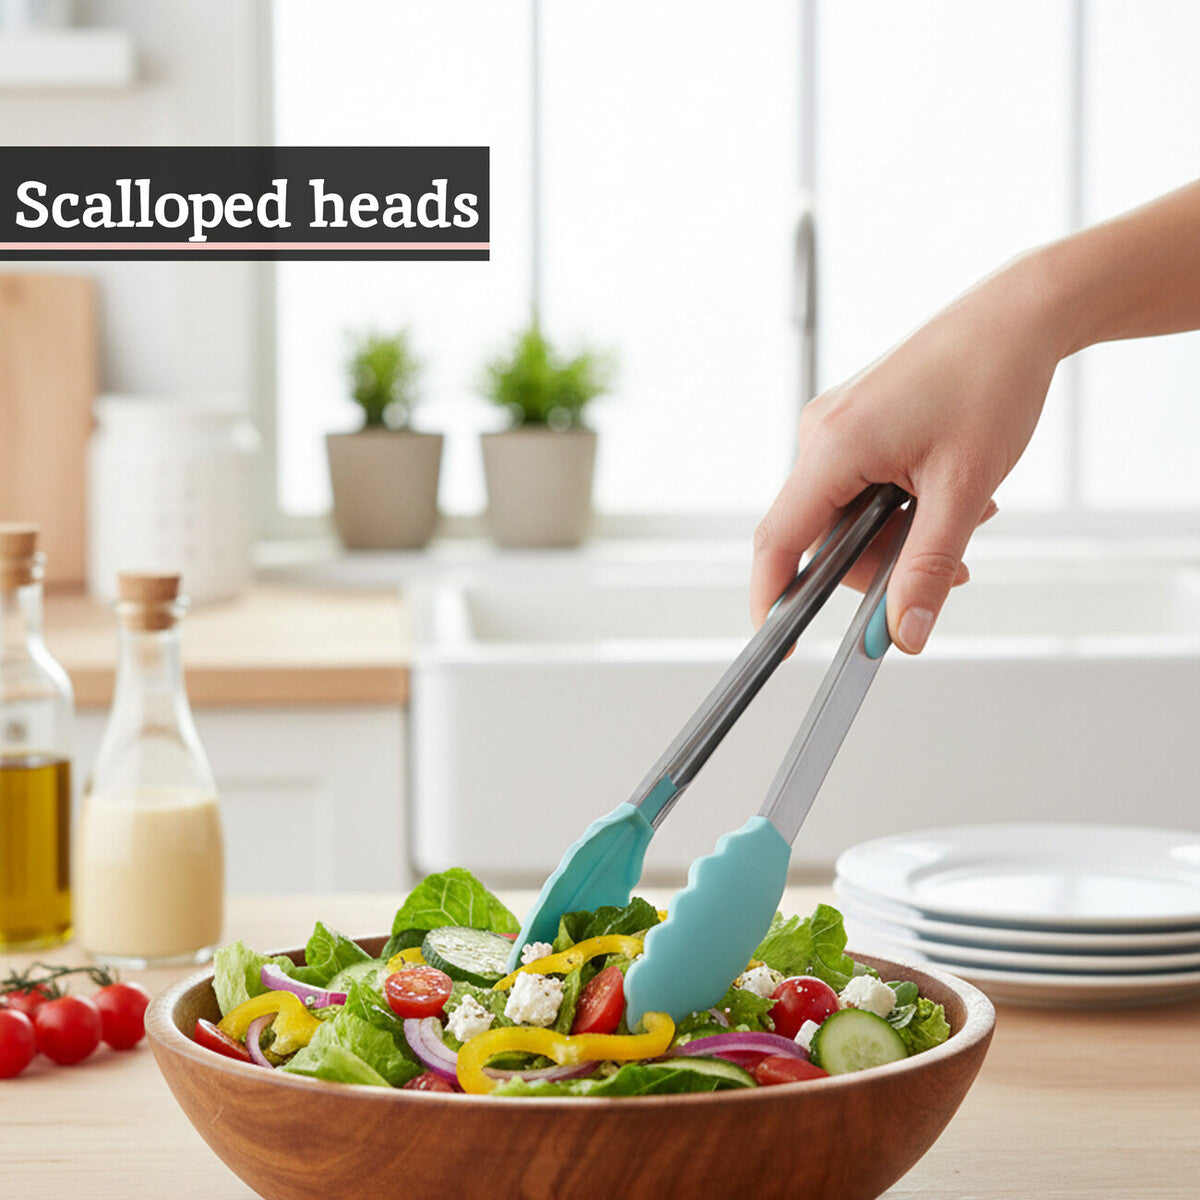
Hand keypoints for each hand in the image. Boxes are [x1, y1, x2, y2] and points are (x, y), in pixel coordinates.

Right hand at [751, 252, 1062, 652]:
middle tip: (948, 569)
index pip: (779, 539)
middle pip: (823, 536)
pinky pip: (860, 486)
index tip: (777, 642)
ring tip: (963, 511)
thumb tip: (905, 632)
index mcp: (833, 445)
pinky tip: (945, 490)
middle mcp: (821, 433)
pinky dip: (900, 504)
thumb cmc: (991, 379)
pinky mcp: (854, 423)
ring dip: (902, 533)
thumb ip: (929, 569)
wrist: (1017, 316)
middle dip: (882, 563)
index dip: (772, 597)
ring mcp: (835, 426)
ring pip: (849, 515)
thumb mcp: (964, 490)